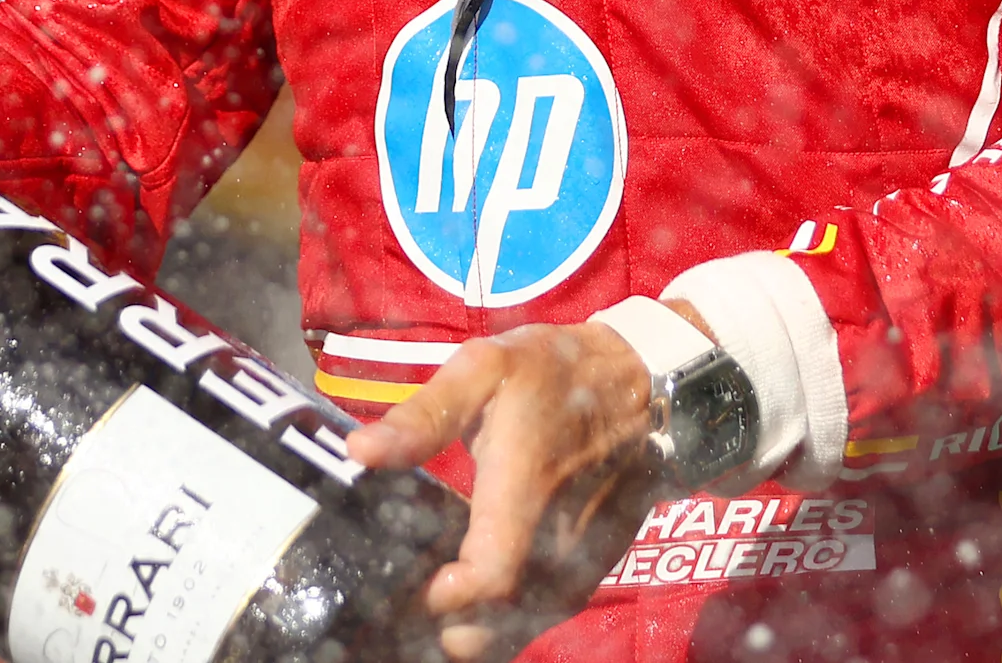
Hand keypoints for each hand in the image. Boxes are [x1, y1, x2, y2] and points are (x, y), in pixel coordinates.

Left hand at [344, 322, 665, 660]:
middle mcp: (558, 540)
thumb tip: (359, 451)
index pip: (489, 579)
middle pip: (499, 622)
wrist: (642, 385)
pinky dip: (506, 623)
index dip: (444, 599)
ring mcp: (580, 560)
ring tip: (430, 607)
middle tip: (403, 604)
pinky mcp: (592, 568)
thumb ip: (424, 416)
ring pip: (522, 629)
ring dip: (475, 632)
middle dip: (447, 628)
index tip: (412, 585)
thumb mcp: (485, 368)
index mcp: (525, 490)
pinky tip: (471, 607)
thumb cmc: (556, 372)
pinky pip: (545, 615)